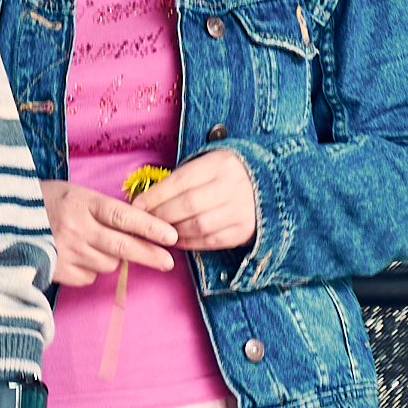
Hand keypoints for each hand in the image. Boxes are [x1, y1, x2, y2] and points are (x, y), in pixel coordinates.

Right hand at [38, 178, 178, 288]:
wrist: (2, 218)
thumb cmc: (46, 202)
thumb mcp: (75, 194)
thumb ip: (104, 210)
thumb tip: (140, 228)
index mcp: (81, 202)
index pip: (123, 215)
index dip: (149, 227)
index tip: (171, 236)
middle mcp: (75, 227)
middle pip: (122, 246)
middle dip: (150, 255)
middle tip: (168, 261)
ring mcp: (65, 251)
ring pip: (108, 263)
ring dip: (112, 258)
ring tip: (95, 244)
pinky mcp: (57, 270)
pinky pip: (89, 276)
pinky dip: (91, 269)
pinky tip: (78, 255)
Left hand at [136, 150, 259, 252]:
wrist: (270, 187)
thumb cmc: (227, 175)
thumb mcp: (209, 164)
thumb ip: (182, 178)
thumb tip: (146, 199)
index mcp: (221, 164)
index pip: (182, 180)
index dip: (156, 195)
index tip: (137, 204)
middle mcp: (233, 185)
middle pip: (188, 204)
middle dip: (161, 215)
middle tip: (145, 221)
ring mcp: (241, 210)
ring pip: (198, 225)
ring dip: (173, 231)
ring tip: (160, 231)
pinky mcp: (244, 230)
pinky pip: (210, 240)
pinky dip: (189, 242)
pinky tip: (177, 240)